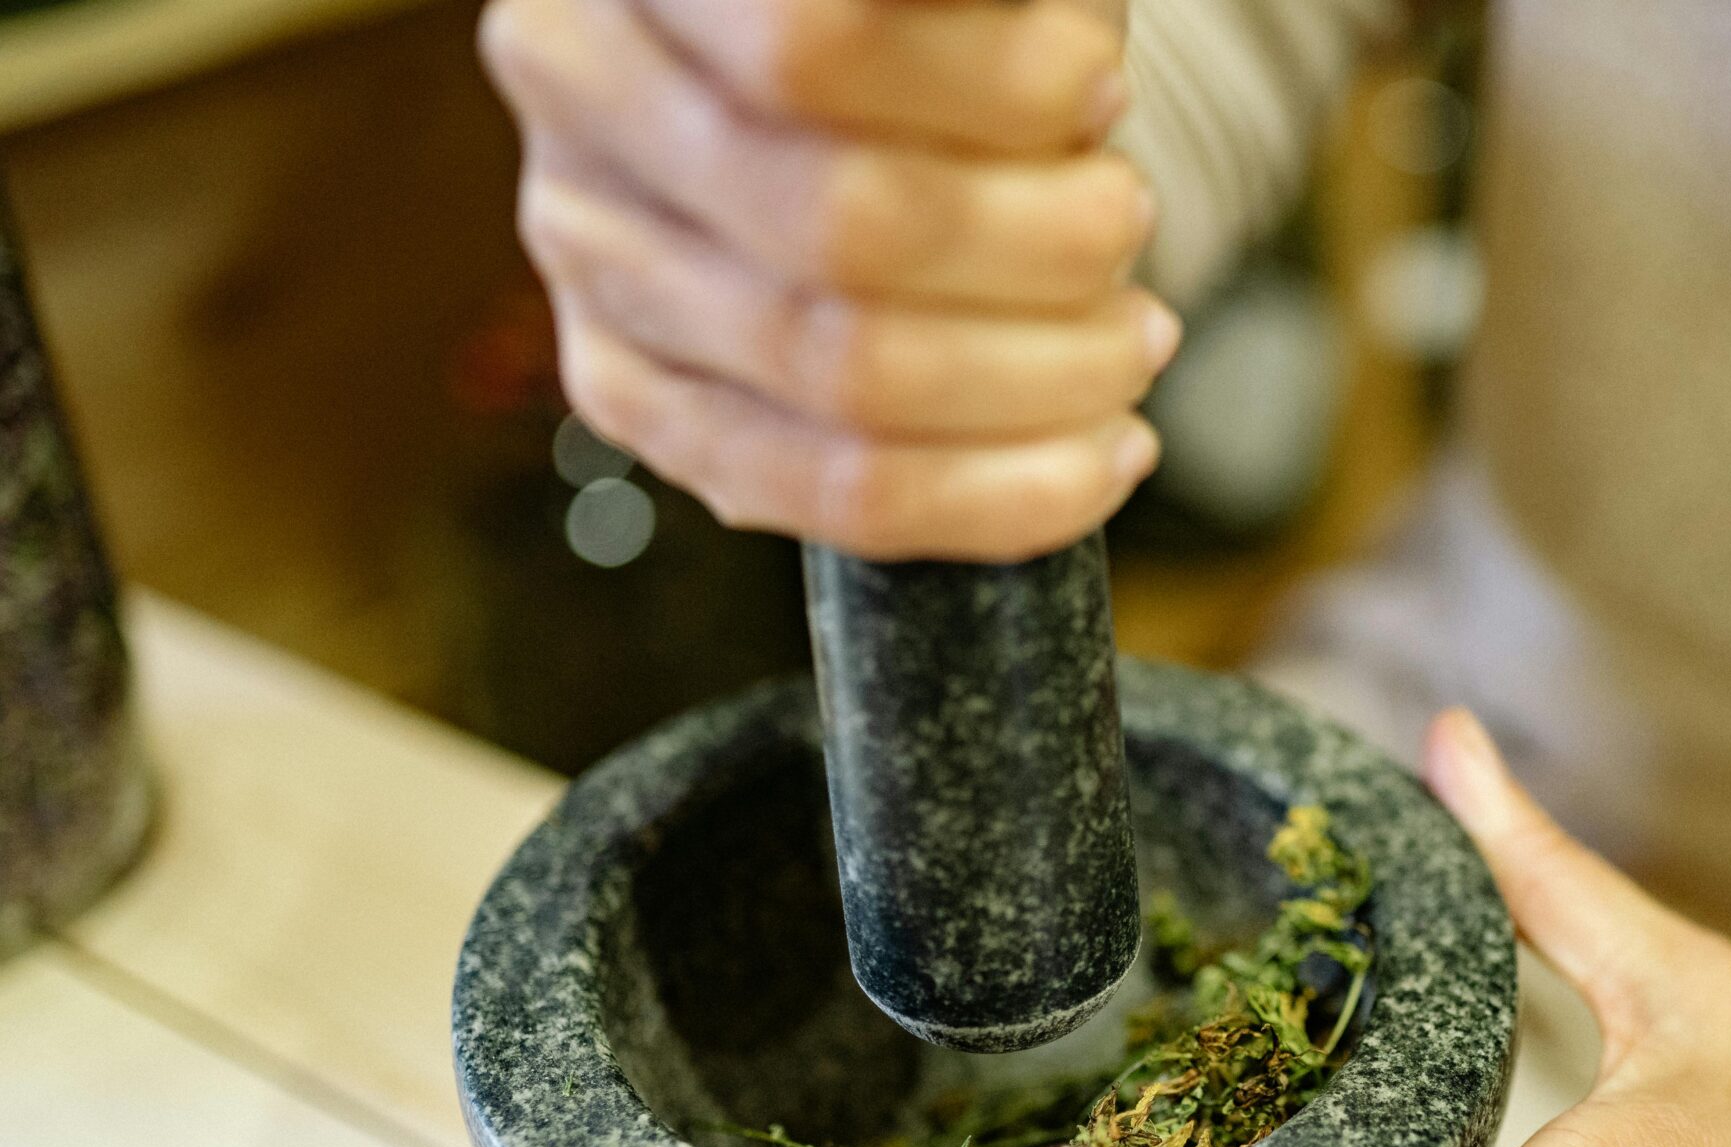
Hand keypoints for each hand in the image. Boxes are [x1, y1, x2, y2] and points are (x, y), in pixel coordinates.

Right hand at [479, 0, 1172, 561]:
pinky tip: (1099, 461)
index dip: (995, 90)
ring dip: (1043, 377)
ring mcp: (588, 248)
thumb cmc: (920, 10)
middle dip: (1043, 249)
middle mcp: (581, 85)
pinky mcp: (626, 387)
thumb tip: (1078, 86)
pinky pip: (830, 494)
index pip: (815, 42)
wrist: (820, 71)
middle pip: (844, 224)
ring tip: (1132, 338)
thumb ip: (1007, 18)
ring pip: (845, 377)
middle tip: (1127, 225)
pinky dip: (998, 497)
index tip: (1099, 92)